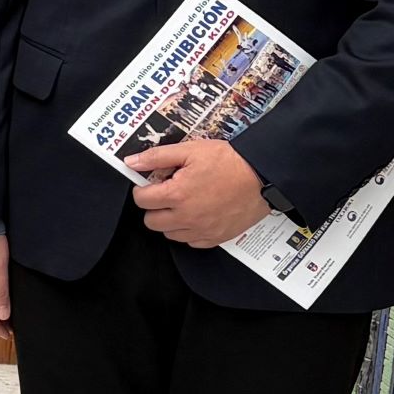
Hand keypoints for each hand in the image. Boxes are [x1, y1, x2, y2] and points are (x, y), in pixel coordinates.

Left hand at [122, 138, 267, 249]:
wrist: (263, 175)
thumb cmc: (229, 161)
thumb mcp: (190, 150)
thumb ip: (157, 157)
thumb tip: (131, 162)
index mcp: (177, 195)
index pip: (141, 200)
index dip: (142, 190)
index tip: (150, 184)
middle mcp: (187, 217)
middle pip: (151, 221)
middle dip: (154, 207)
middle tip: (166, 194)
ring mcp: (203, 230)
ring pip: (170, 234)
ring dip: (171, 220)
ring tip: (183, 203)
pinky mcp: (217, 238)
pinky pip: (192, 242)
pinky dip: (190, 231)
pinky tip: (197, 215)